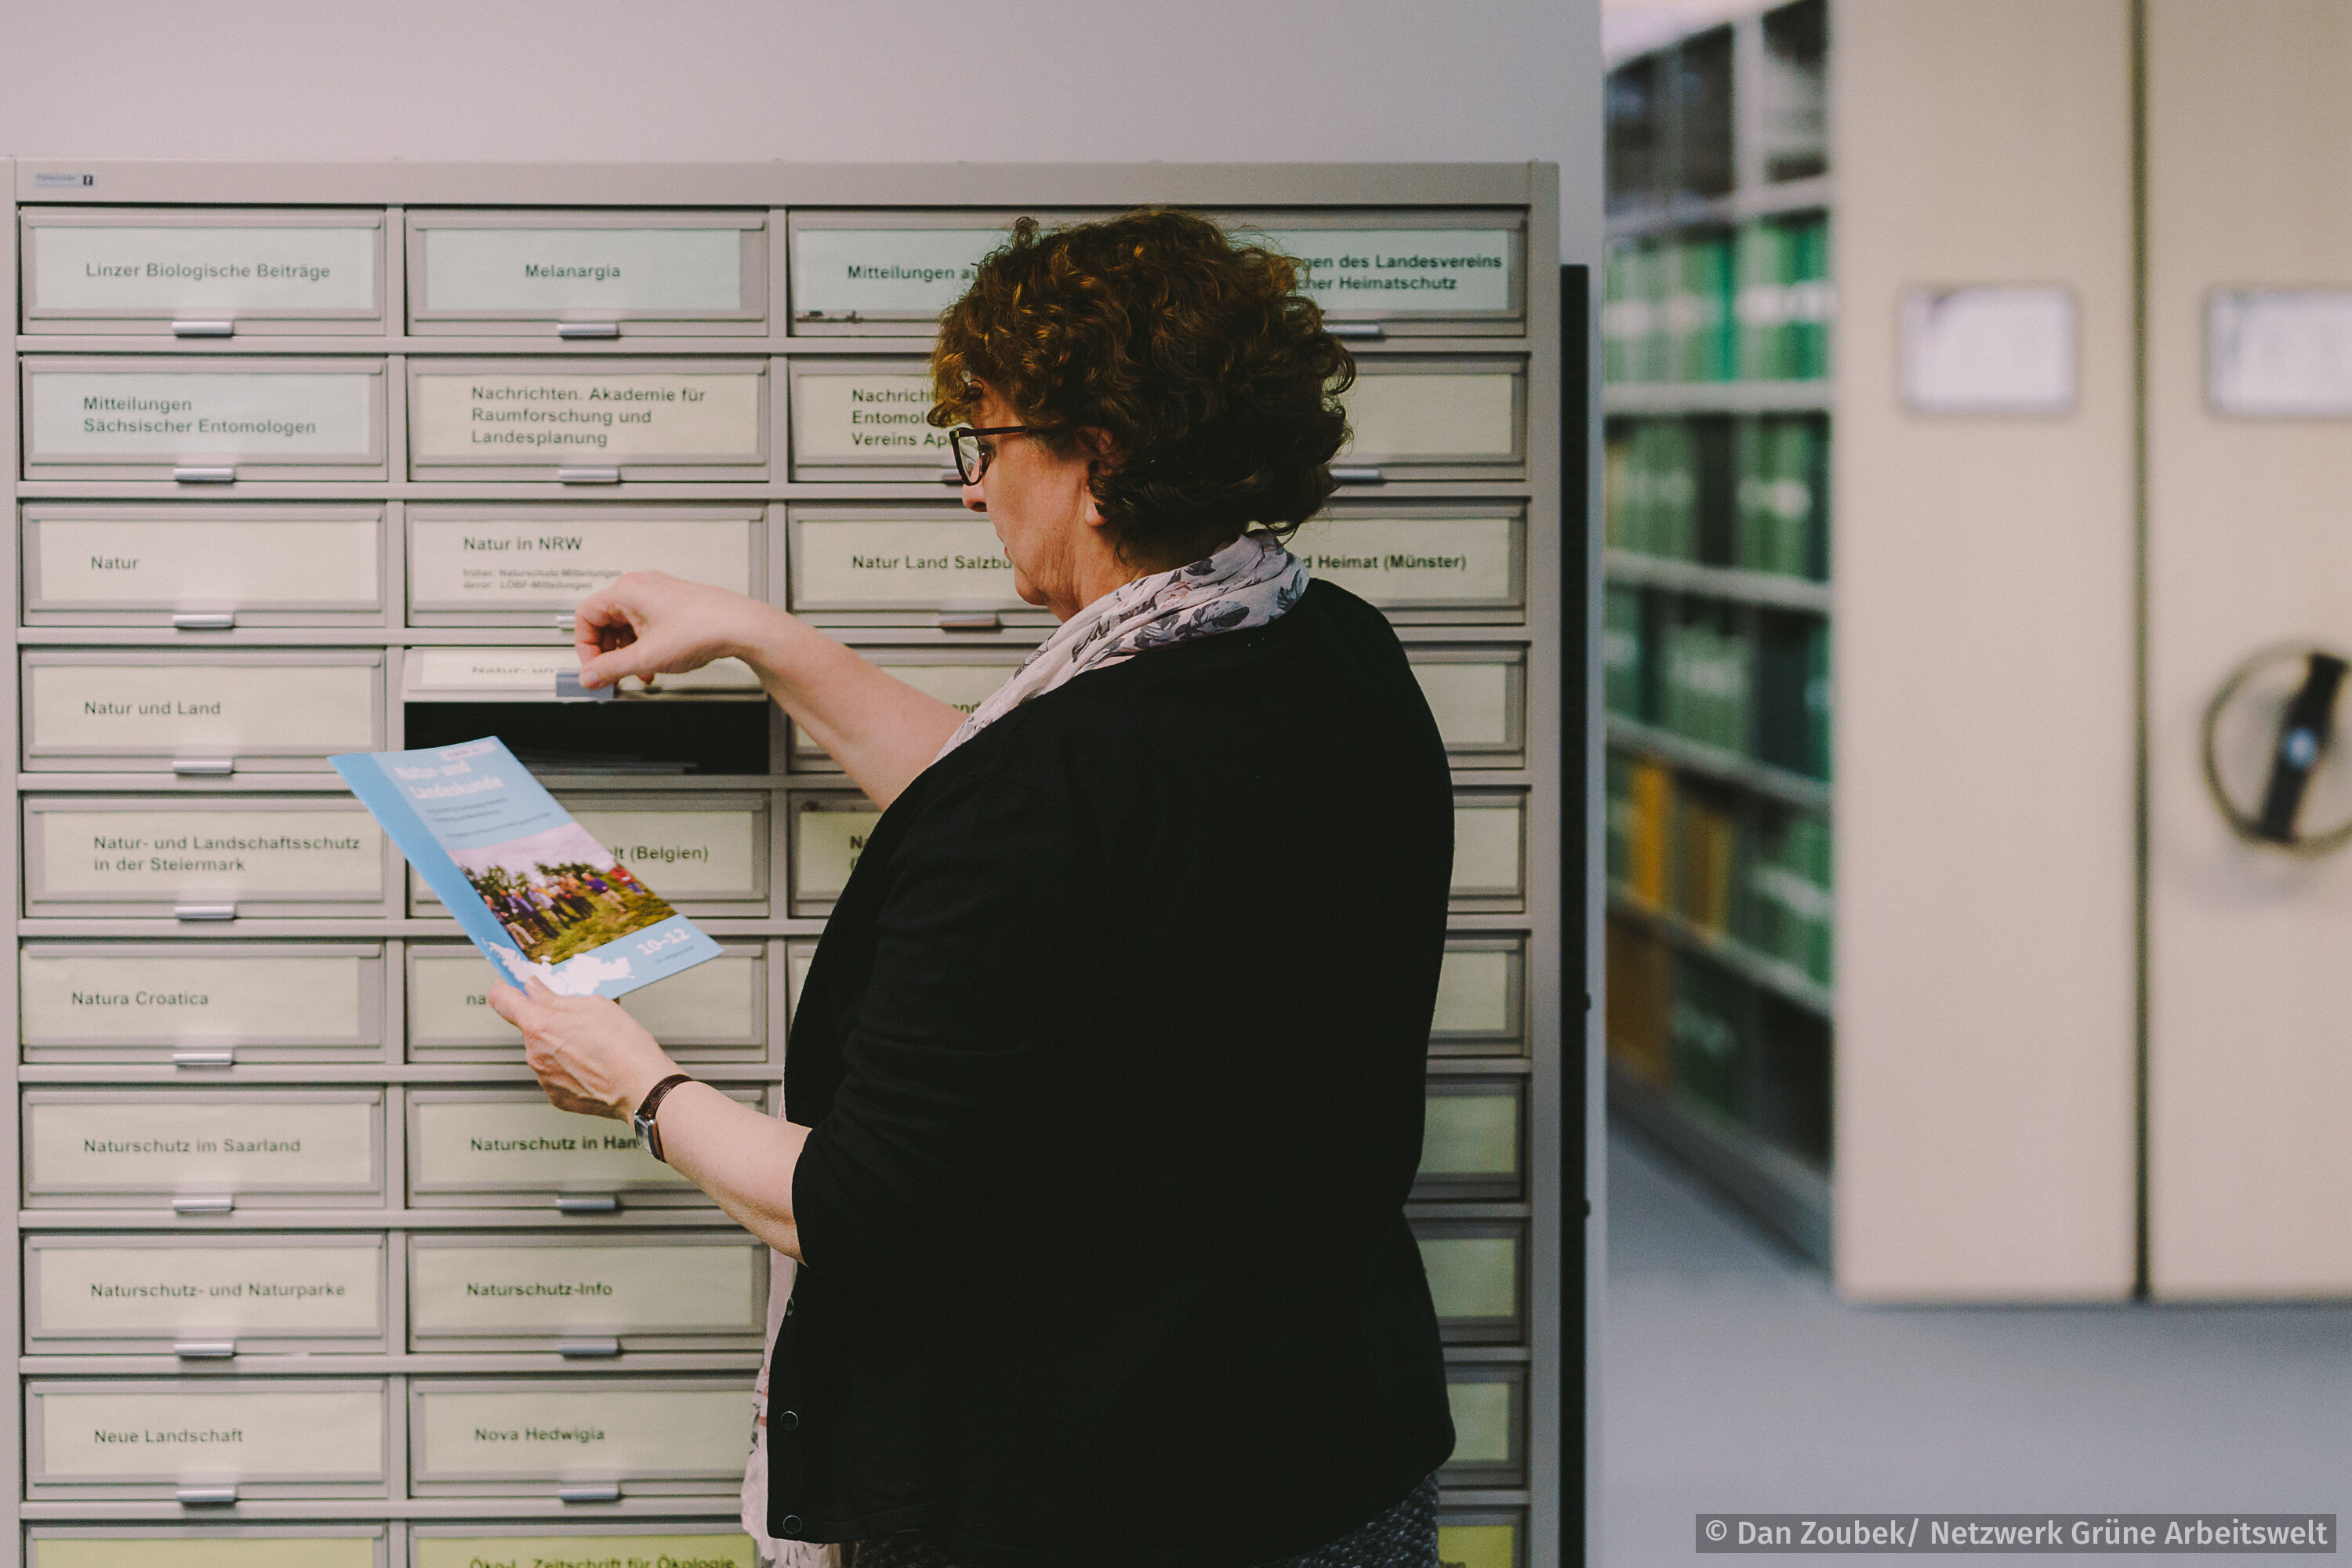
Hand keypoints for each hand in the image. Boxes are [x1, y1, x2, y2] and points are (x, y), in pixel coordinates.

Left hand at [488, 976, 678, 1120]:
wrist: (642, 1087)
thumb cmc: (624, 1046)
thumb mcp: (594, 1005)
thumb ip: (556, 997)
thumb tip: (535, 989)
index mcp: (539, 1025)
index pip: (501, 999)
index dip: (504, 986)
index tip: (511, 983)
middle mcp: (534, 1053)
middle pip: (530, 1027)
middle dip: (549, 1020)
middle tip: (579, 1018)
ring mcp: (544, 1078)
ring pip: (544, 1052)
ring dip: (561, 1045)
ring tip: (594, 1046)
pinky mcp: (557, 1097)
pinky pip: (556, 1075)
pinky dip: (570, 1068)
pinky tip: (593, 1065)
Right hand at [572, 571, 782, 691]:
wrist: (741, 626)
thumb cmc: (702, 629)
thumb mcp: (646, 657)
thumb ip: (611, 668)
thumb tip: (589, 676)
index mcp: (626, 591)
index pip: (585, 616)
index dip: (584, 646)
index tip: (593, 668)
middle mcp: (640, 587)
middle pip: (605, 621)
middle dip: (608, 652)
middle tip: (612, 674)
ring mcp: (658, 593)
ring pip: (627, 625)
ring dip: (628, 652)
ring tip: (639, 673)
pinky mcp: (673, 603)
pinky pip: (646, 624)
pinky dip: (645, 645)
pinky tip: (655, 664)